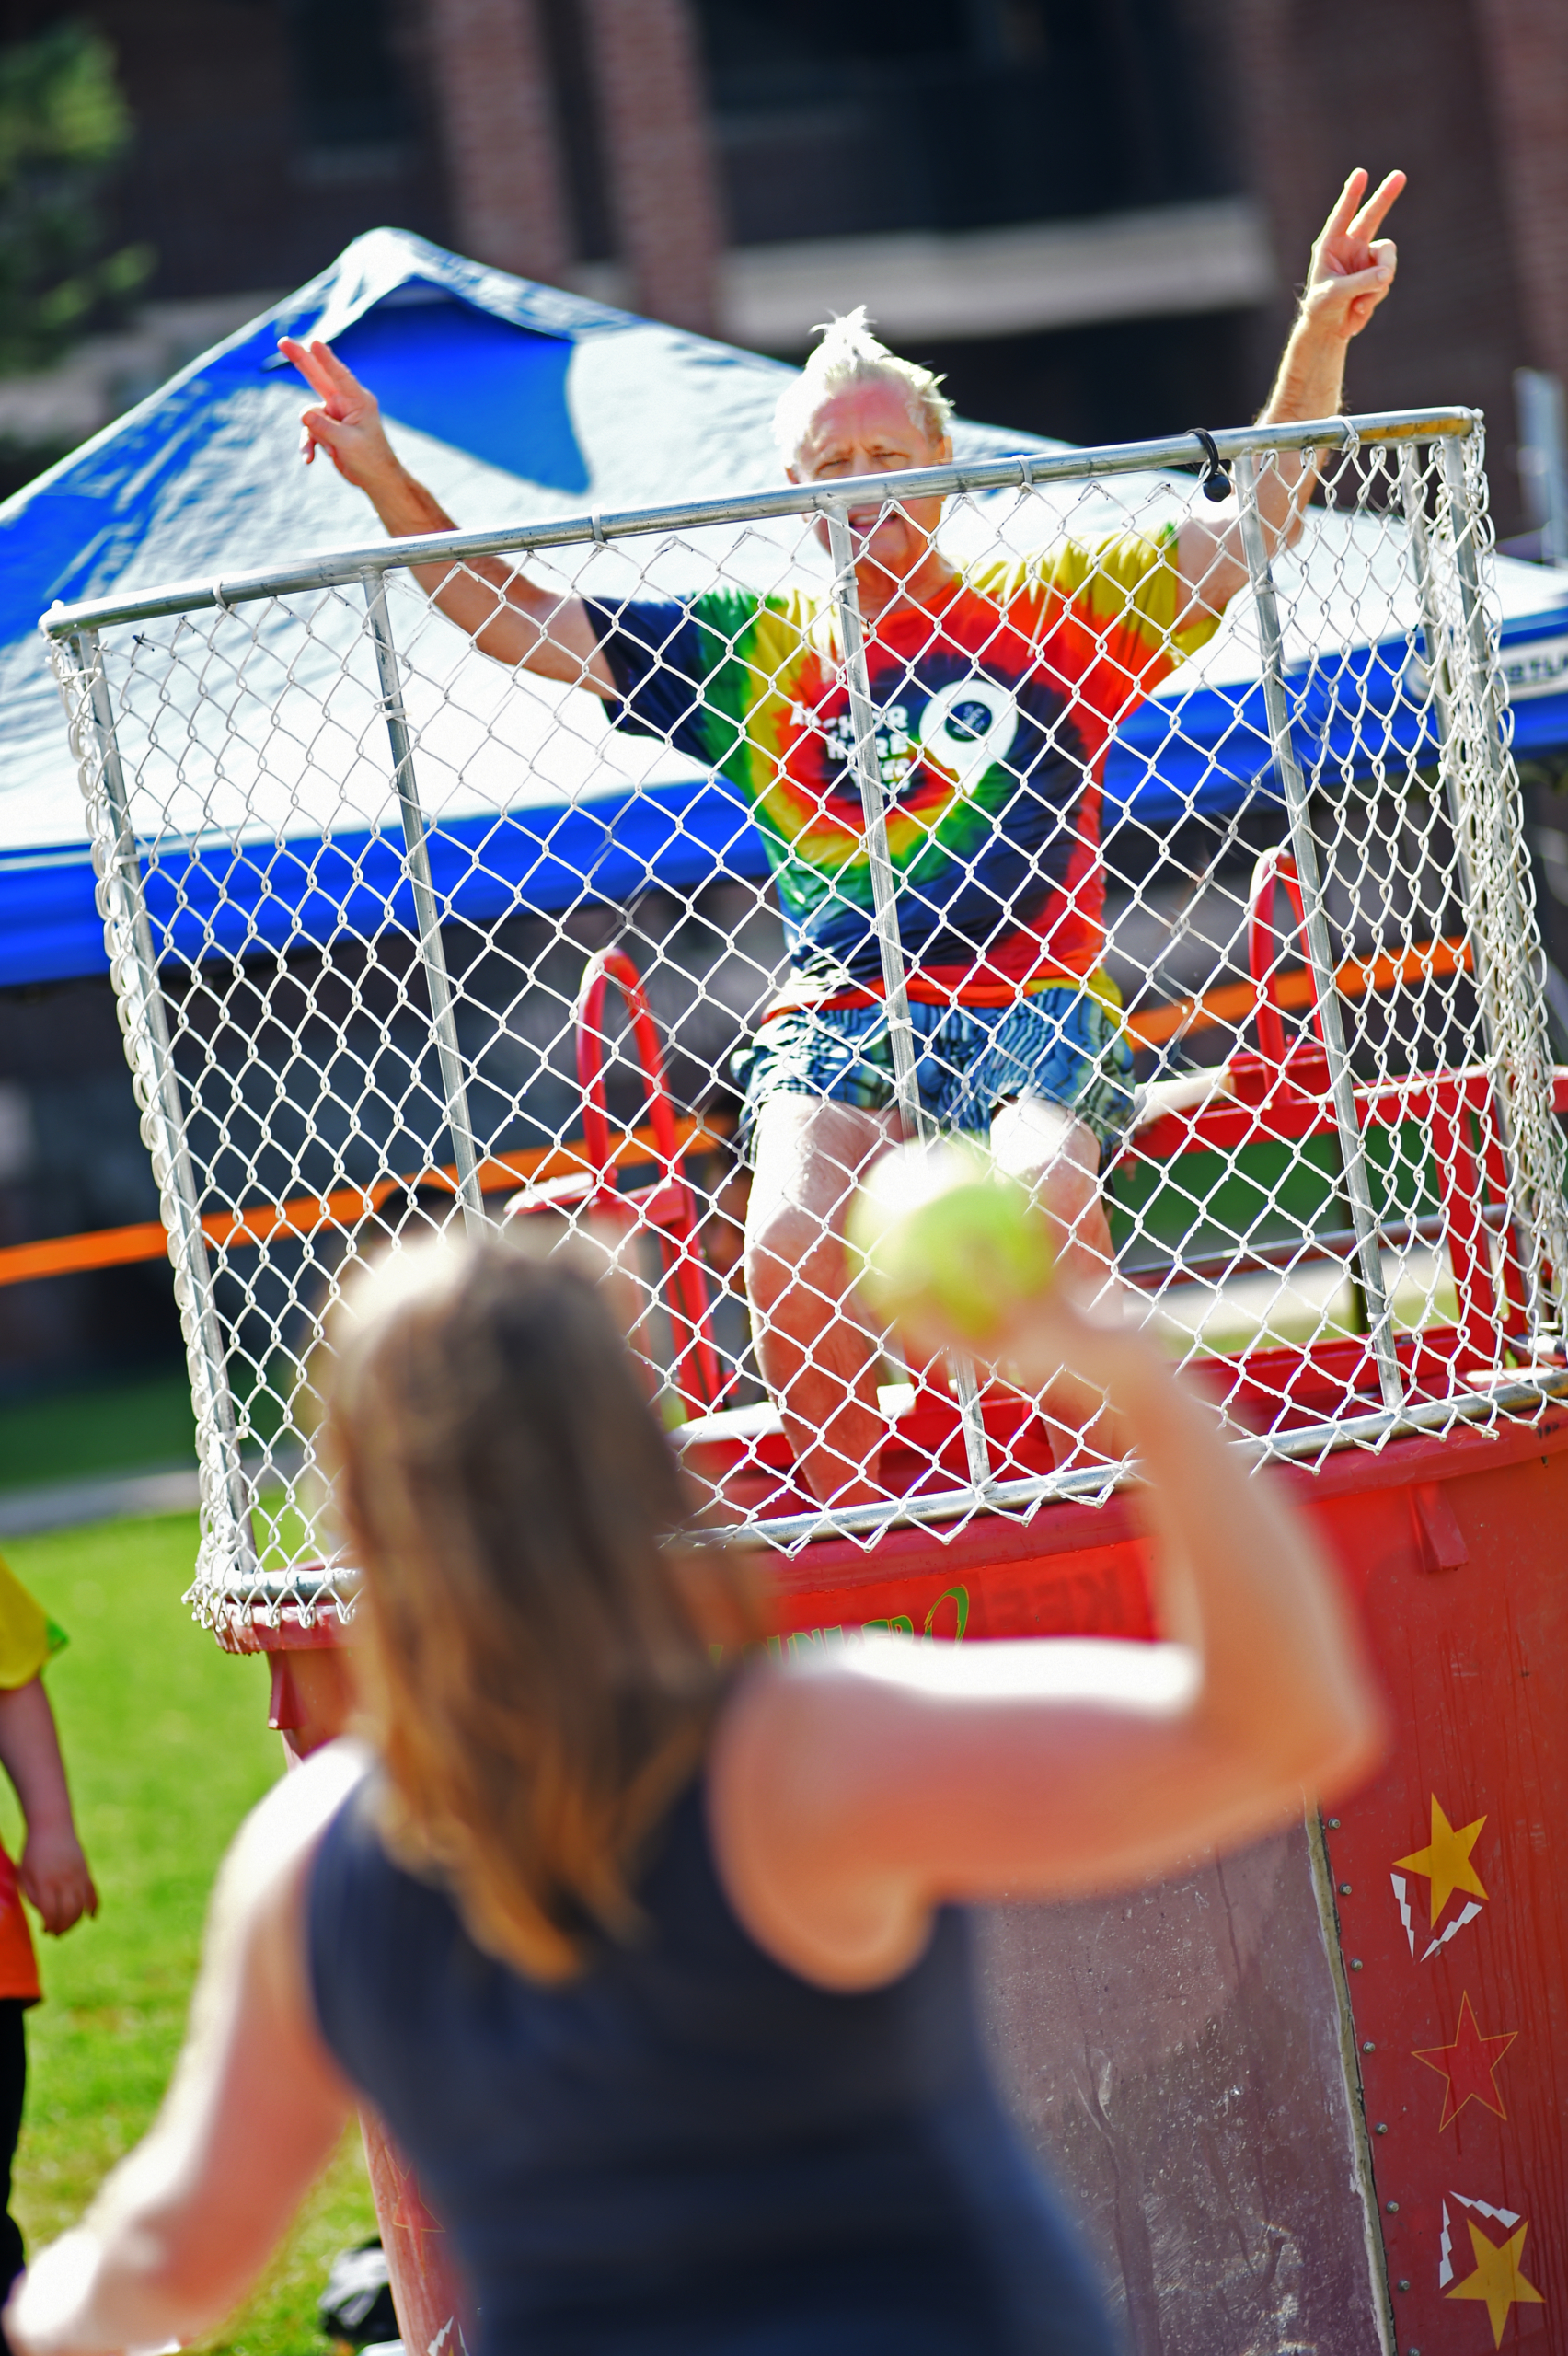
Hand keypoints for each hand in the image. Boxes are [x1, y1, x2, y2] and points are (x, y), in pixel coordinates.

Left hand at [19, 1828, 97, 1936]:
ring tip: (67, 1927)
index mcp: (46, 1881)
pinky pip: (93, 1892)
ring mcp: (78, 1876)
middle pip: (68, 1912)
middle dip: (63, 1927)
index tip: (44, 1930)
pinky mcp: (86, 1871)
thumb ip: (33, 1896)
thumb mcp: (25, 1874)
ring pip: (82, 1906)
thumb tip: (45, 1914)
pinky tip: (91, 1917)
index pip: (51, 1912)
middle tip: (56, 1934)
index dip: (49, 1925)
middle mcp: (64, 1880)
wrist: (52, 1826)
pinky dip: (94, 1906)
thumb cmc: (33, 1852)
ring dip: (76, 1921)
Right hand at [277, 337, 400, 492]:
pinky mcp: (327, 427)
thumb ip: (324, 427)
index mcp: (358, 400)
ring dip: (312, 434)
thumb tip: (303, 414)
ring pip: (309, 413)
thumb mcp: (347, 443)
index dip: (326, 359)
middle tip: (282, 341)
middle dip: (301, 359)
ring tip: (324, 451)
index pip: (339, 376)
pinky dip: (307, 444)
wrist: (375, 479)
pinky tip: (309, 459)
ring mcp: (334, 414)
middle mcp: (345, 402)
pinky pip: (309, 430)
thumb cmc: (370, 459)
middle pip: (318, 377)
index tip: (315, 343)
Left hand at [1299, 168, 1404, 343]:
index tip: (1360, 174)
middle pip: (1372, 216)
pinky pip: (1386, 279)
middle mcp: (1350, 246)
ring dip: (1378, 282)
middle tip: (1400, 175)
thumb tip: (1386, 274)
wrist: (1329, 329)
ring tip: (1359, 302)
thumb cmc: (1322, 308)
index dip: (1351, 195)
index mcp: (1331, 245)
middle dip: (1385, 197)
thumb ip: (1360, 283)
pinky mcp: (1378, 274)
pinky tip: (1358, 308)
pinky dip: (1374, 297)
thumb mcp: (1336, 295)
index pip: (1342, 216)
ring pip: (1387, 258)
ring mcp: (1366, 259)